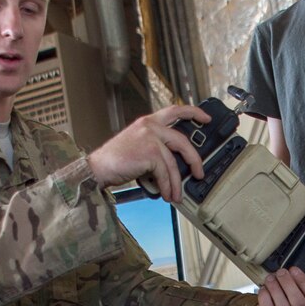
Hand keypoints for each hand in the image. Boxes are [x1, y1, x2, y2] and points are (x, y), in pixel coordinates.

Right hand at [88, 105, 212, 202]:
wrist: (98, 167)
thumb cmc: (115, 160)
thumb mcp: (137, 145)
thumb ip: (155, 146)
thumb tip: (174, 164)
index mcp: (148, 122)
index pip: (175, 110)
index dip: (193, 113)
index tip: (206, 118)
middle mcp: (150, 126)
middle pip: (182, 141)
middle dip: (194, 159)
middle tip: (199, 172)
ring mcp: (150, 139)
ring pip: (173, 162)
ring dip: (176, 182)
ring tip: (176, 194)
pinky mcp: (150, 153)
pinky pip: (165, 173)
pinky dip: (167, 186)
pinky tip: (167, 194)